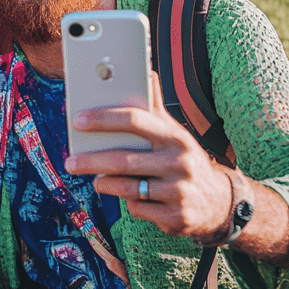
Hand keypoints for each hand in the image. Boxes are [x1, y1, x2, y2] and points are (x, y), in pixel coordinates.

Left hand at [65, 98, 233, 242]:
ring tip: (96, 180)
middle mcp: (178, 162)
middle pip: (124, 160)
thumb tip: (148, 72)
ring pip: (128, 188)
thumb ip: (156, 107)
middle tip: (70, 161)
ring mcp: (178, 191)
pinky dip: (129, 203)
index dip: (104, 119)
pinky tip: (130, 198)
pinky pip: (138, 209)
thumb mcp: (176, 133)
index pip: (135, 120)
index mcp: (175, 136)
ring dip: (105, 184)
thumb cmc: (185, 160)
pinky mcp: (176, 217)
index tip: (78, 120)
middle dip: (91, 161)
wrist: (219, 202)